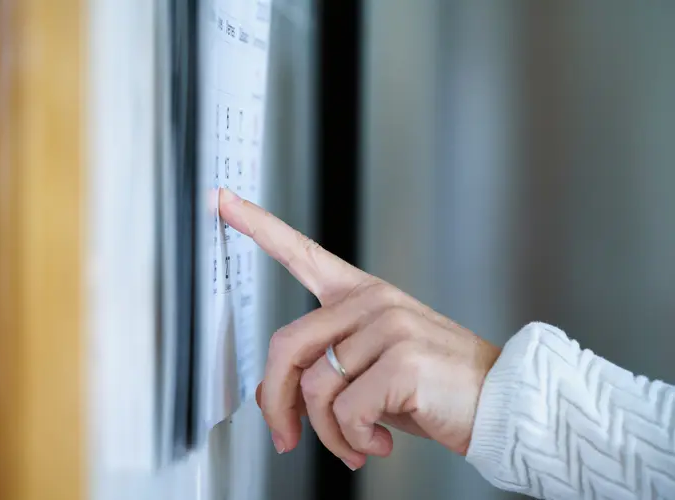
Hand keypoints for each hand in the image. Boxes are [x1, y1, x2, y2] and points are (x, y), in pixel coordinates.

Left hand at [219, 189, 500, 469]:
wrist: (497, 402)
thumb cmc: (432, 386)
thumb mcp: (368, 374)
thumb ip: (320, 372)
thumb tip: (270, 395)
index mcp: (361, 295)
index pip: (302, 253)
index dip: (259, 226)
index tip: (223, 200)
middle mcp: (372, 302)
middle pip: (287, 344)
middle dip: (277, 401)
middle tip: (285, 436)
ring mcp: (388, 325)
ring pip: (315, 387)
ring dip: (328, 433)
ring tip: (354, 443)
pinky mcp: (402, 359)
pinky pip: (345, 410)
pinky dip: (354, 440)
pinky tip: (379, 442)